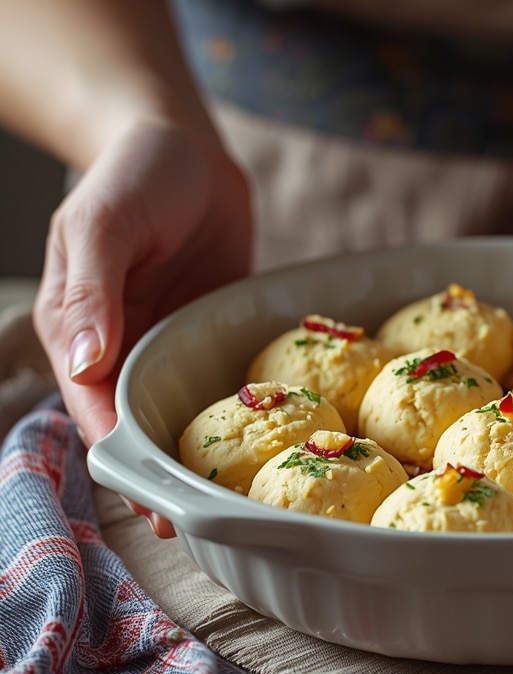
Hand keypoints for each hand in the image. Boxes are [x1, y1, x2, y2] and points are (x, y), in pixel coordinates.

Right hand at [33, 120, 251, 535]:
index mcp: (81, 329)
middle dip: (162, 472)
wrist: (185, 146)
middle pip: (137, 425)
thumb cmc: (135, 173)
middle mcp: (121, 346)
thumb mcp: (104, 223)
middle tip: (201, 521)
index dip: (122, 455)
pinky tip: (265, 443)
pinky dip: (234, 413)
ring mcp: (167, 343)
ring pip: (178, 414)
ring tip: (234, 500)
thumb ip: (92, 290)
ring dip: (200, 454)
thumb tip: (85, 362)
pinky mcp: (207, 335)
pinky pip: (218, 382)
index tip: (152, 499)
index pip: (95, 408)